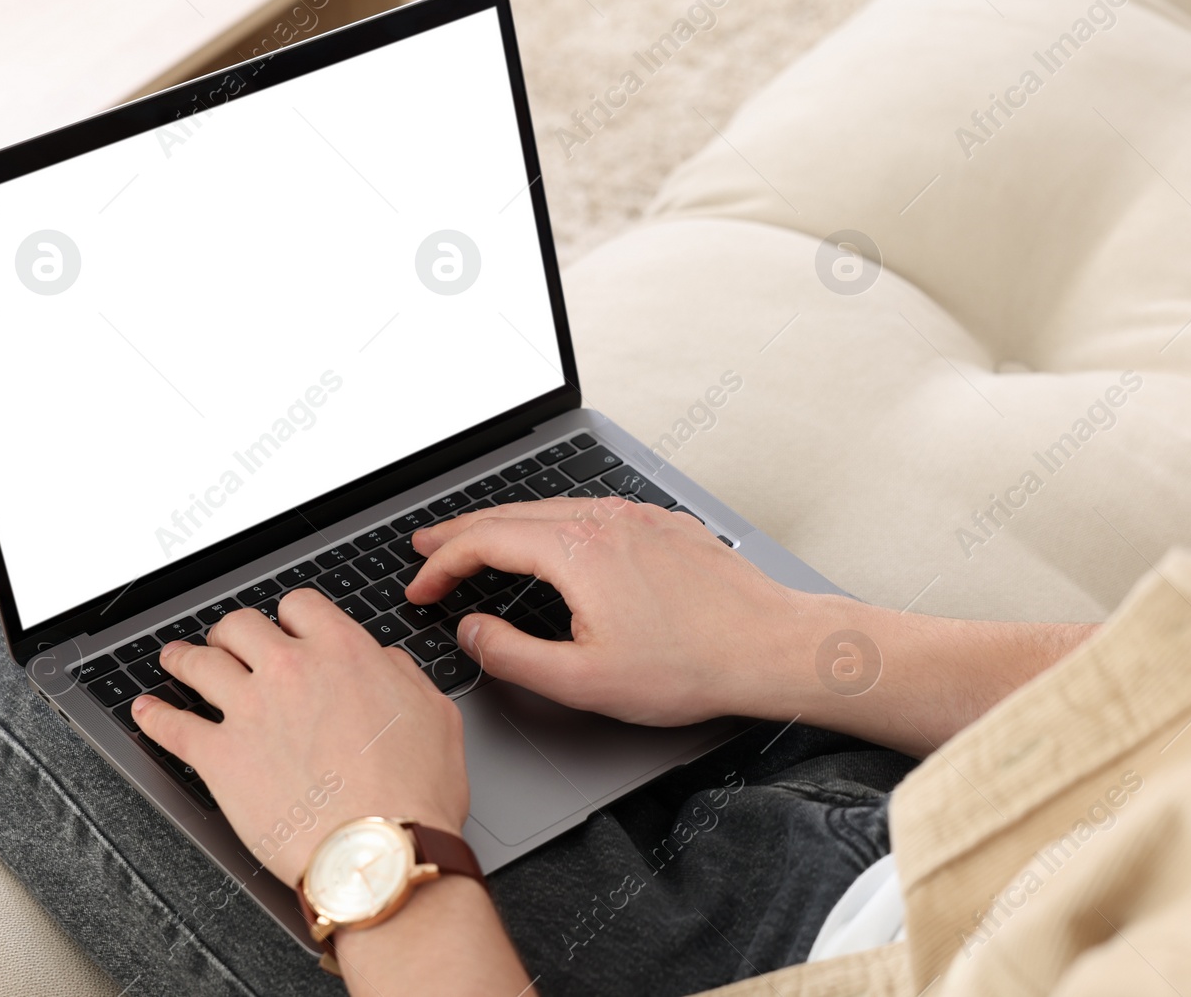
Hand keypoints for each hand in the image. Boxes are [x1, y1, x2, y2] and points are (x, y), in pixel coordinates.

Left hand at [131, 588, 469, 887]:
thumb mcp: (436, 714)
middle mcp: (289, 671)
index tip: (286, 629)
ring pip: (198, 664)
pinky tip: (146, 711)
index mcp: (343, 653)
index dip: (291, 617)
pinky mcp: (218, 758)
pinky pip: (172, 726)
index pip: (300, 606)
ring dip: (184, 658)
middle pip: (240, 626)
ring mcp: (248, 711)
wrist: (377, 850)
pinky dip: (153, 715)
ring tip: (176, 660)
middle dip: (234, 633)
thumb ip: (403, 675)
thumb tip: (386, 662)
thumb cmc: (413, 793)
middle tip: (231, 644)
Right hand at [407, 497, 821, 725]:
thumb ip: (513, 656)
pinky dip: (552, 524)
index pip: (486, 541)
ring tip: (475, 541)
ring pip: (552, 509)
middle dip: (462, 532)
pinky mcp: (663, 524)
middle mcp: (604, 519)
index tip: (419, 588)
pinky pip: (591, 512)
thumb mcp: (584, 681)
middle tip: (426, 548)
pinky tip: (551, 541)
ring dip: (506, 525)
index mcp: (577, 550)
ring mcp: (637, 516)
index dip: (442, 564)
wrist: (771, 645)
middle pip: (512, 513)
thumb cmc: (691, 666)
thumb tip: (471, 632)